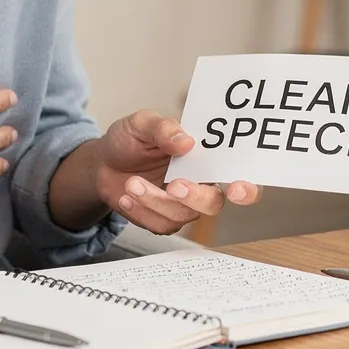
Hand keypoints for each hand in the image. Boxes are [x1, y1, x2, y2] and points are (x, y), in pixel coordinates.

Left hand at [81, 110, 260, 235]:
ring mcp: (182, 205)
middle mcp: (200, 183)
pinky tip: (127, 197)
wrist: (102, 162)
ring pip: (183, 216)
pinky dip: (142, 211)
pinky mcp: (163, 220)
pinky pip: (160, 225)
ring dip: (156, 201)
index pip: (237, 175)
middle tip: (175, 185)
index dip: (247, 187)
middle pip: (214, 203)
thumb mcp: (141, 123)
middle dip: (196, 197)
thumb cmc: (130, 139)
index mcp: (205, 158)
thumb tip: (185, 141)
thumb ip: (163, 128)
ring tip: (132, 183)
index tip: (237, 188)